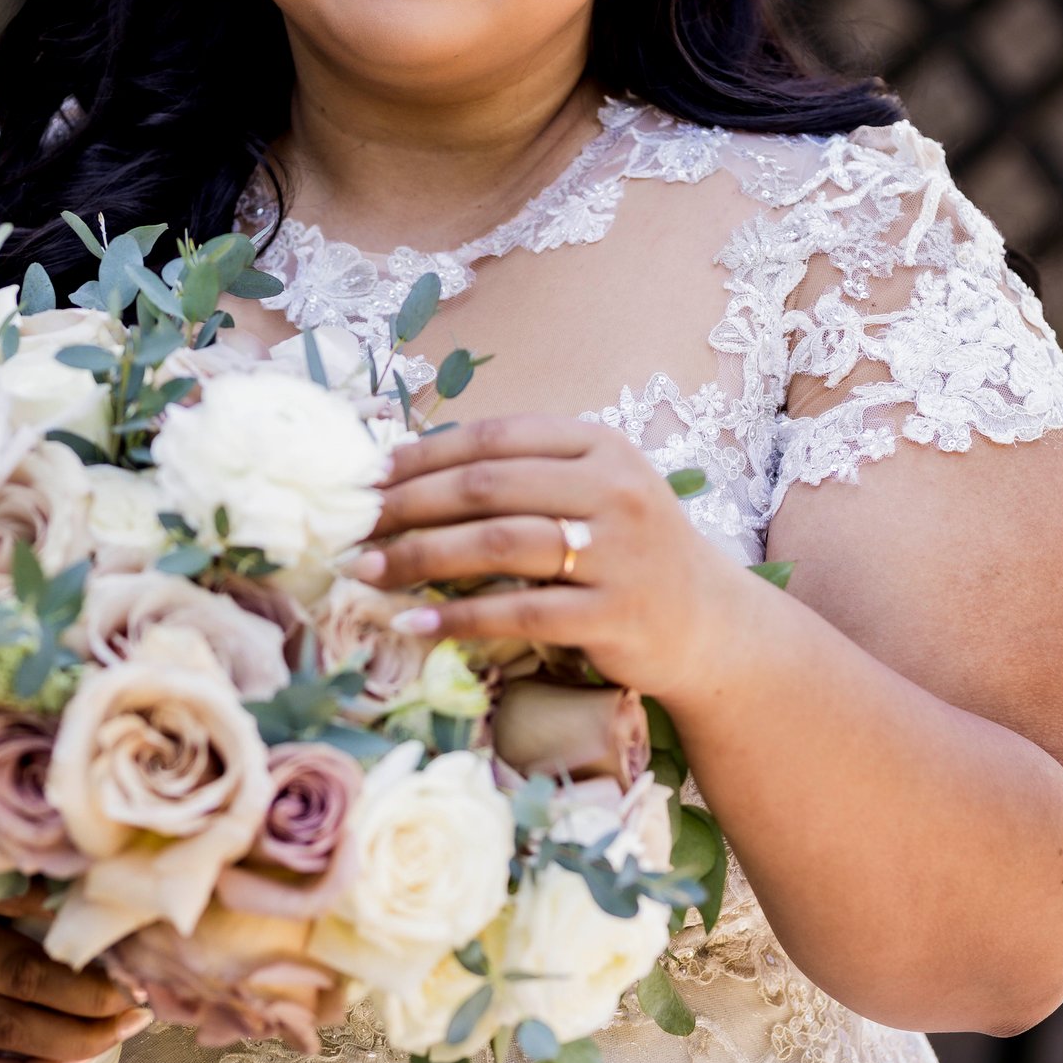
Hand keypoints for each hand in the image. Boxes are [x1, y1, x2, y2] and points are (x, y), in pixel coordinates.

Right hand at [0, 912, 152, 1062]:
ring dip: (73, 1037)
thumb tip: (86, 899)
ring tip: (123, 1029)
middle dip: (92, 995)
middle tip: (141, 997)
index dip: (80, 942)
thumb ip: (20, 882)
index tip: (130, 953)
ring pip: (7, 1032)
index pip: (24, 914)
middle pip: (23, 981)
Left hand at [358, 414, 739, 698]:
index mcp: (600, 446)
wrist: (709, 624)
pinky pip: (519, 612)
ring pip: (497, 545)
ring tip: (366, 573)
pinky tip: (413, 622)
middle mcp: (613, 489)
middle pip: (486, 488)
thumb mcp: (592, 492)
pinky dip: (458, 617)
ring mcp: (618, 552)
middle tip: (353, 526)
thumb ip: (522, 475)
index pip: (494, 438)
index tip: (367, 476)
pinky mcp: (614, 613)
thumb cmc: (628, 552)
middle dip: (407, 506)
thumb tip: (408, 469)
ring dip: (419, 558)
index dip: (422, 455)